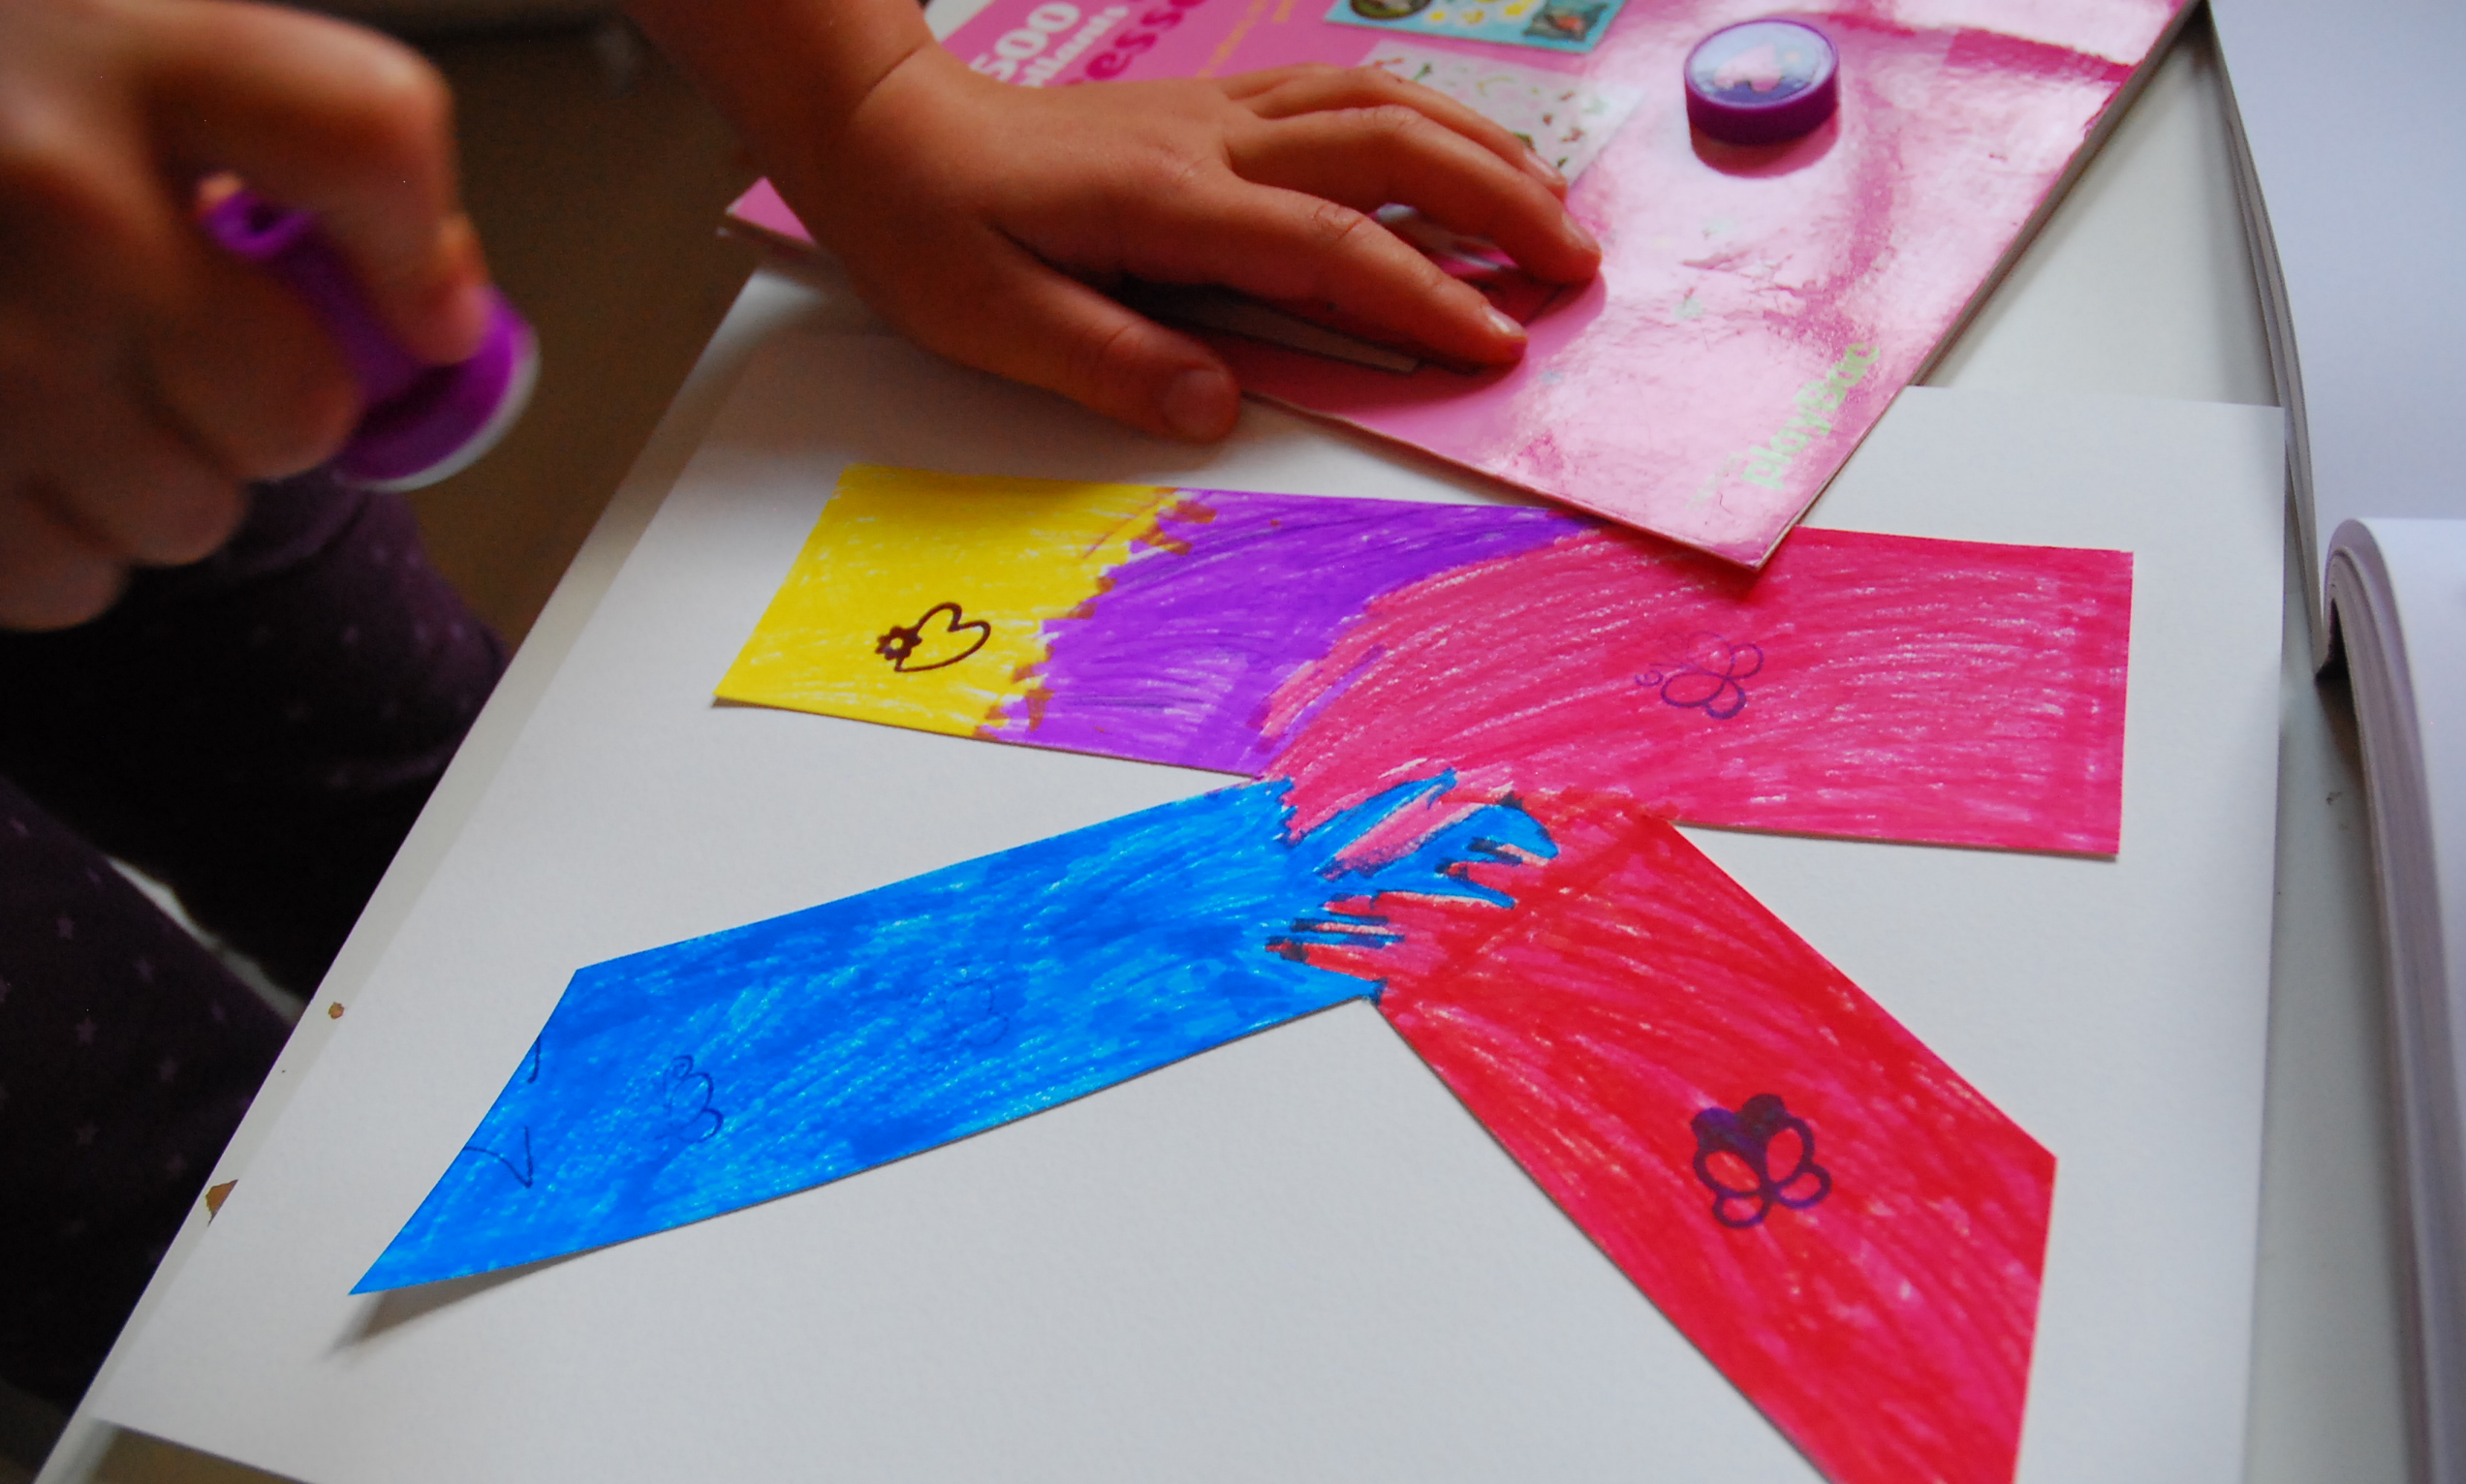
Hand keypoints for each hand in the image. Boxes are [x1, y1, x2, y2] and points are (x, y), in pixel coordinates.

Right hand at [0, 0, 485, 627]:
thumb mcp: (87, 25)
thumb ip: (246, 119)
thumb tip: (413, 294)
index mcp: (111, 39)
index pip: (367, 141)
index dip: (419, 251)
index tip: (421, 308)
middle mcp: (50, 198)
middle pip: (295, 405)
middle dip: (262, 398)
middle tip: (178, 342)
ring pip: (189, 514)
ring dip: (152, 473)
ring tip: (50, 378)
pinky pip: (64, 580)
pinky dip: (44, 535)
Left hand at [630, 0, 1600, 443]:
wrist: (886, 126)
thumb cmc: (933, 229)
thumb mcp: (990, 319)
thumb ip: (1108, 364)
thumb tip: (1219, 407)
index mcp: (1165, 202)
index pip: (1326, 245)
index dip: (1422, 294)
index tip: (1499, 344)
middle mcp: (1212, 141)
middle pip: (1388, 147)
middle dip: (1497, 202)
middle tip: (1579, 271)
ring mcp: (1221, 111)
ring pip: (1380, 104)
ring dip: (1481, 150)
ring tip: (1555, 212)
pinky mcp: (1218, 105)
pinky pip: (1348, 95)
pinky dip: (1428, 121)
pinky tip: (1465, 156)